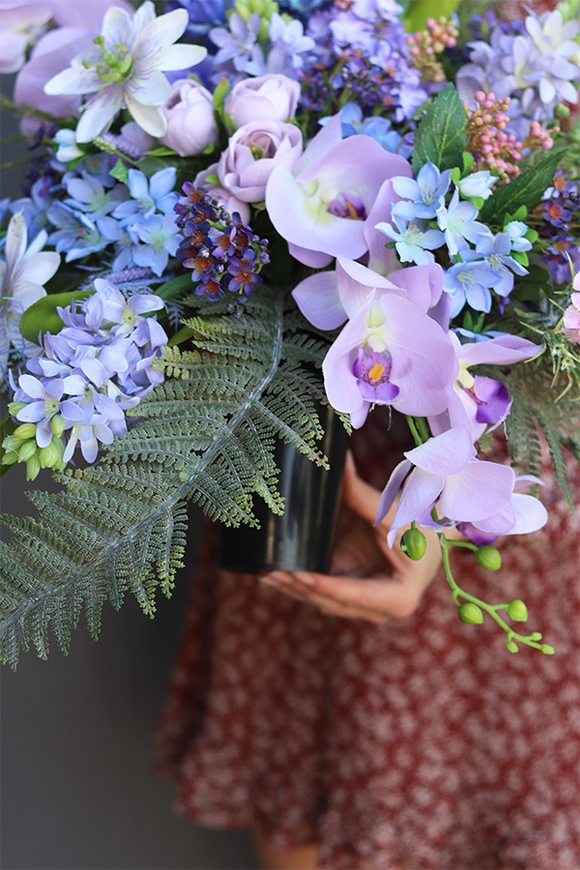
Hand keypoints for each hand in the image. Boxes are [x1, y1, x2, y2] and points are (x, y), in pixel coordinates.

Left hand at [259, 451, 442, 622]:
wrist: (430, 535)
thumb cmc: (419, 526)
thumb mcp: (392, 512)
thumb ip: (363, 494)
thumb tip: (338, 461)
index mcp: (398, 597)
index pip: (355, 595)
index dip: (326, 587)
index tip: (299, 575)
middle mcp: (379, 610)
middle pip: (333, 602)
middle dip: (300, 587)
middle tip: (271, 572)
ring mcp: (363, 604)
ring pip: (322, 600)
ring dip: (293, 588)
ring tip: (265, 573)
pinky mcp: (349, 592)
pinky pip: (321, 591)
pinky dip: (298, 582)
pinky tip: (272, 574)